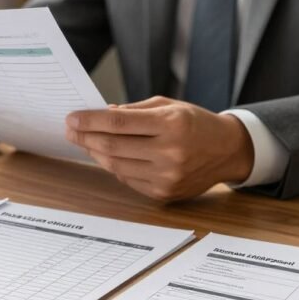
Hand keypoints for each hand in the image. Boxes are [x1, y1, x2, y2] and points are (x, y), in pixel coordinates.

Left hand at [65, 96, 253, 201]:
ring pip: (116, 166)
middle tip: (71, 130)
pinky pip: (128, 179)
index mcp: (171, 124)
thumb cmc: (196, 123)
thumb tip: (101, 115)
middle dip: (86, 137)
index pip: (119, 123)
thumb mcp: (169, 106)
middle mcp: (170, 153)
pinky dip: (114, 167)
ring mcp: (167, 176)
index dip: (90, 121)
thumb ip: (134, 111)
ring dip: (96, 153)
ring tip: (86, 142)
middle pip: (113, 146)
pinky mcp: (164, 193)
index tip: (72, 118)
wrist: (227, 151)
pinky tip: (108, 156)